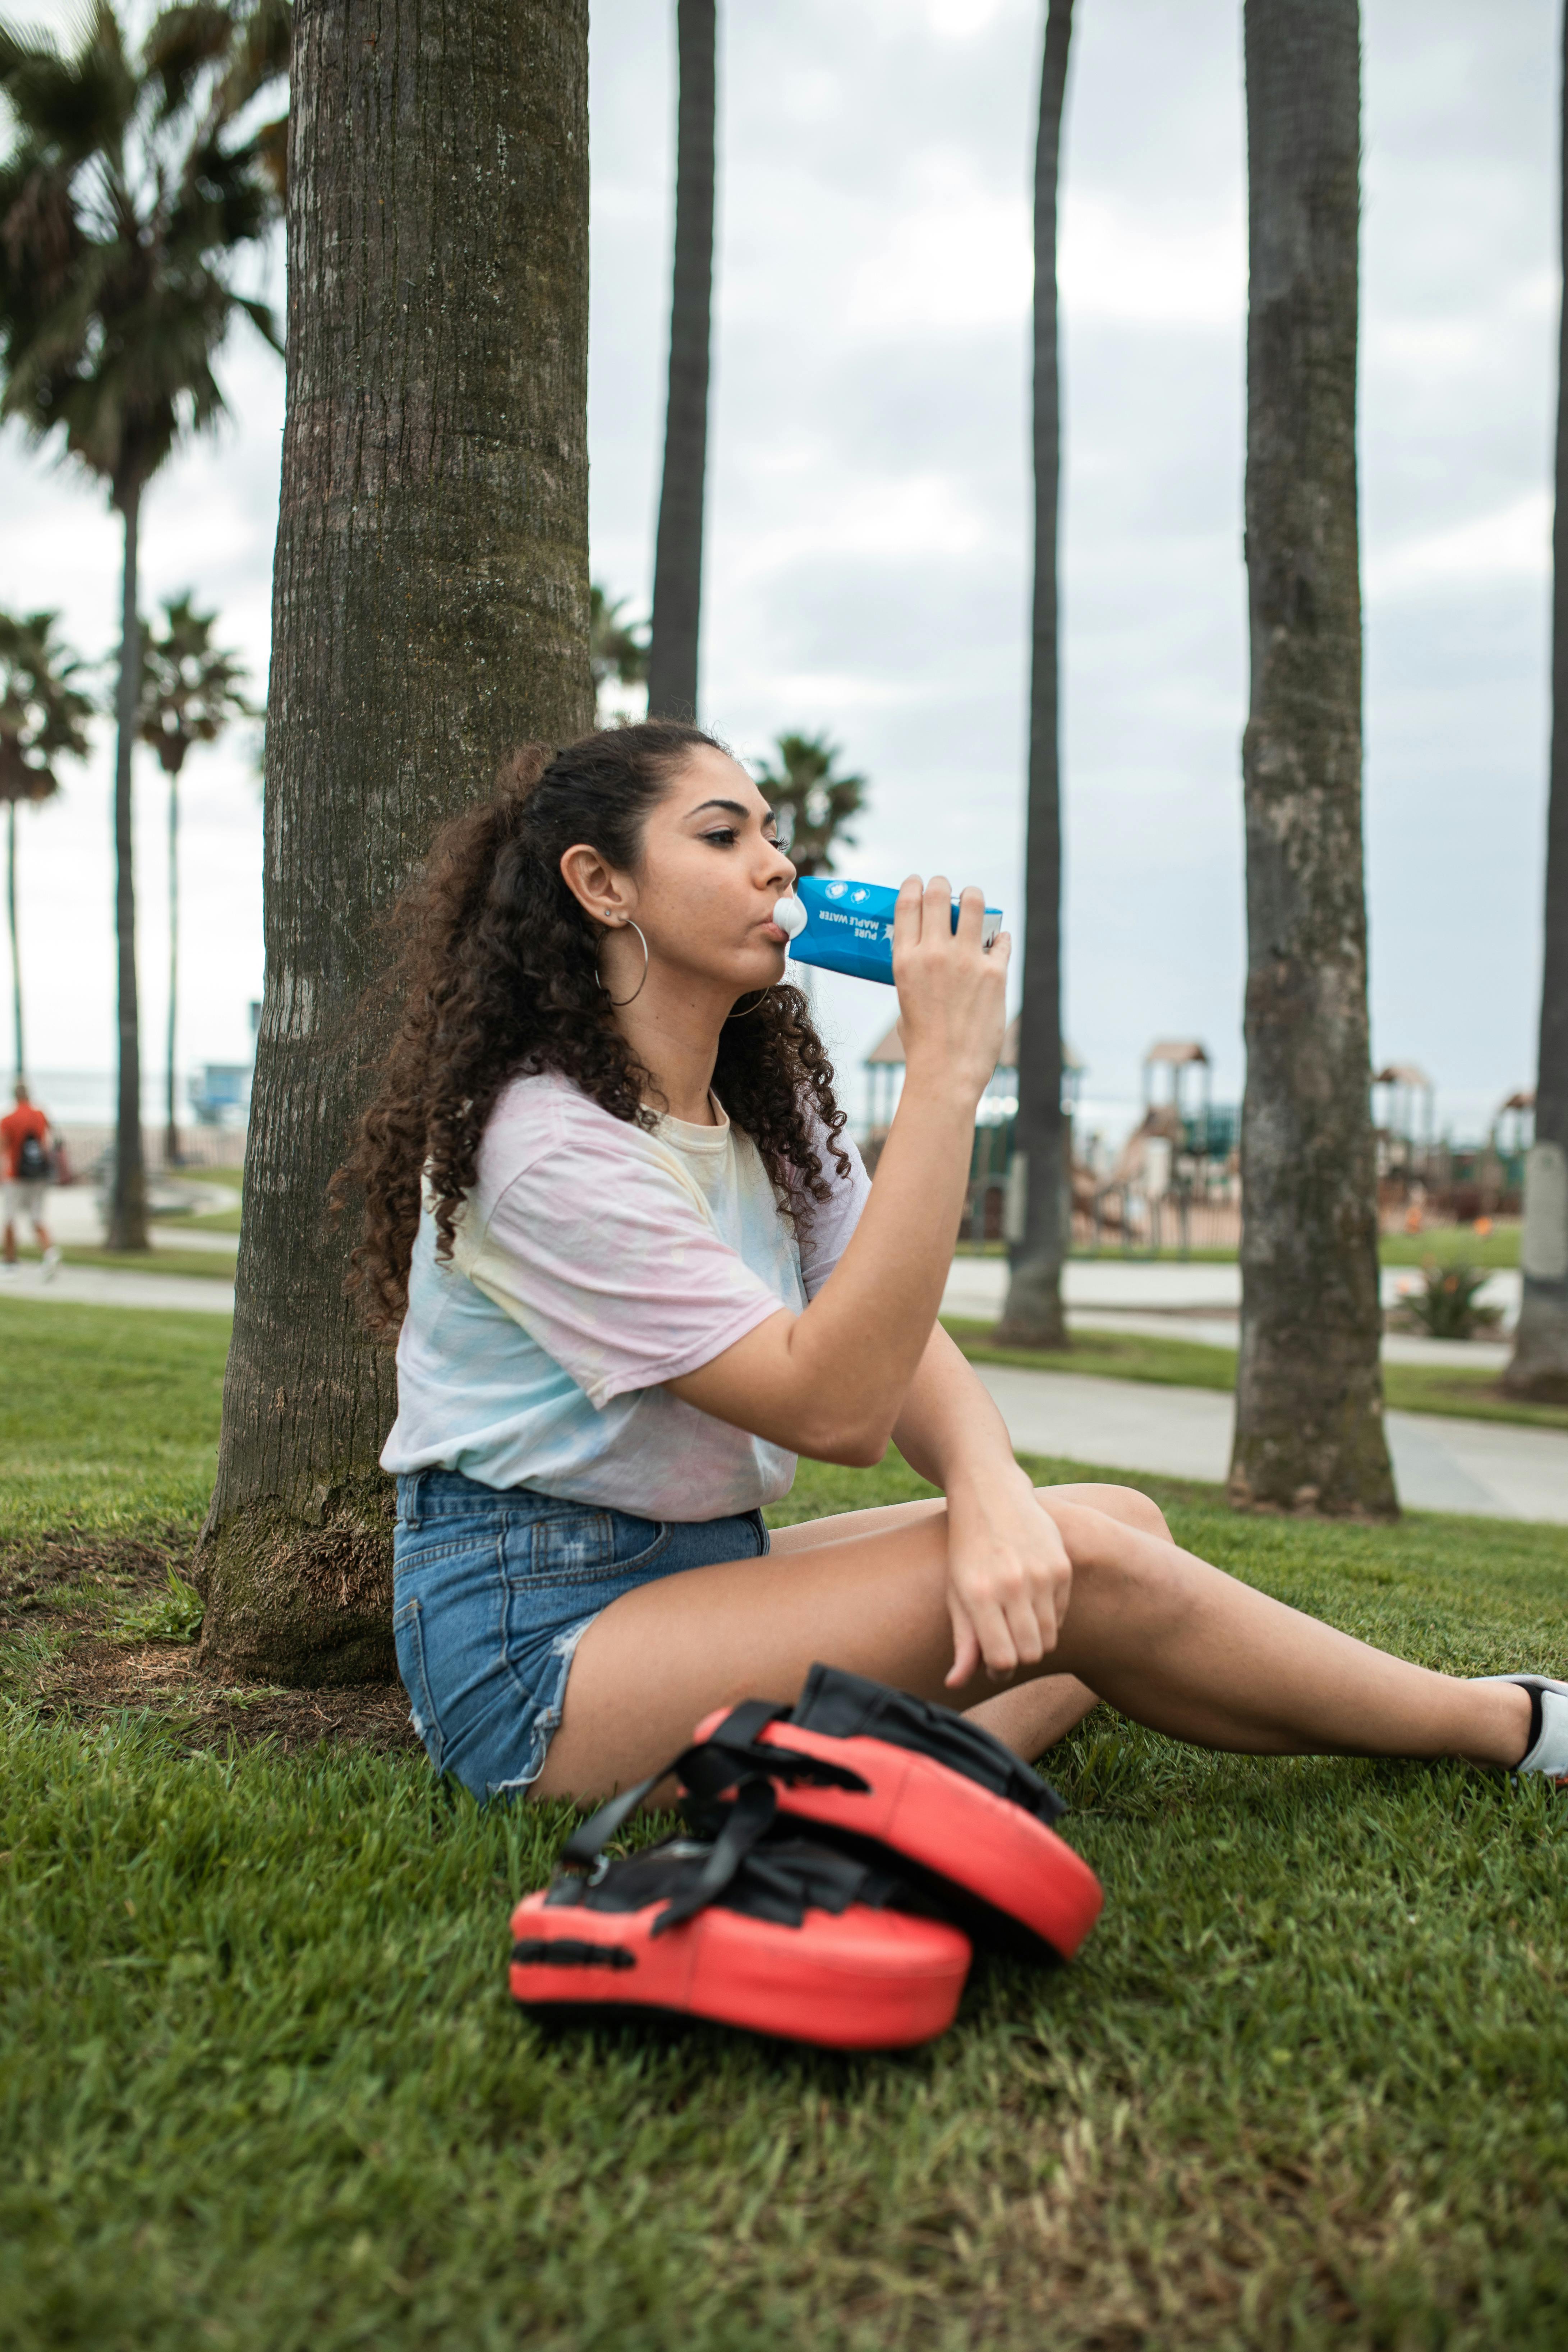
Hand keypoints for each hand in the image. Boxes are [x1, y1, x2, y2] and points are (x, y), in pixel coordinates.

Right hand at [891, 876, 1009, 1105]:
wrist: (946, 1072)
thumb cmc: (922, 1044)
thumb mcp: (905, 1000)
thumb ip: (914, 973)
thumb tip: (926, 959)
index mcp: (905, 960)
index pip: (907, 903)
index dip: (913, 885)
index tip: (918, 882)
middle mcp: (934, 953)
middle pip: (938, 895)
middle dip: (942, 885)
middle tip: (946, 888)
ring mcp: (966, 961)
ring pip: (974, 904)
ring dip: (974, 898)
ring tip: (974, 901)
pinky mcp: (994, 973)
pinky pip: (1001, 939)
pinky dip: (999, 937)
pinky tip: (998, 941)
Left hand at [942, 1472, 1072, 1687]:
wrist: (990, 1493)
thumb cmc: (966, 1549)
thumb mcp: (955, 1592)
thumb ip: (962, 1641)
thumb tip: (956, 1684)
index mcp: (980, 1594)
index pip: (1003, 1658)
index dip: (999, 1668)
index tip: (992, 1660)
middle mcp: (1013, 1585)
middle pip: (1031, 1654)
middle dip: (1018, 1656)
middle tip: (1005, 1642)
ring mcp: (1042, 1574)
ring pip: (1051, 1638)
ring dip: (1034, 1638)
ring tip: (1016, 1618)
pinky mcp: (1062, 1566)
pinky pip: (1062, 1614)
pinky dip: (1049, 1615)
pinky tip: (1030, 1596)